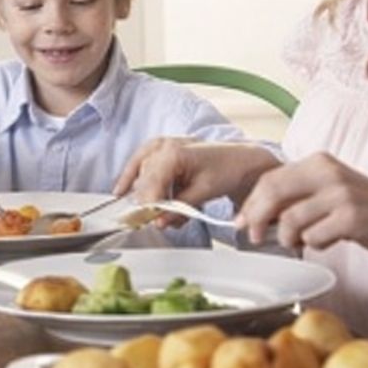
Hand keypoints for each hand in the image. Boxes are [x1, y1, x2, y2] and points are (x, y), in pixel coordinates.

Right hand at [114, 138, 278, 221]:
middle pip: (143, 181)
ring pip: (140, 175)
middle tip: (160, 220)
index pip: (151, 184)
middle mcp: (163, 146)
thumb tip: (158, 221)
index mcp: (174, 153)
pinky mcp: (159, 150)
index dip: (149, 205)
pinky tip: (127, 191)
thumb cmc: (227, 169)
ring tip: (168, 212)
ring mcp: (160, 146)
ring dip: (151, 196)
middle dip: (150, 203)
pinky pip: (139, 165)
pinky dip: (139, 182)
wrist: (240, 159)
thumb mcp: (203, 192)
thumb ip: (178, 208)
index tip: (151, 221)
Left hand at [238, 152, 367, 255]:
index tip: (240, 222)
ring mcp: (340, 193)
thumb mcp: (328, 193)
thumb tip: (252, 215)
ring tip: (302, 241)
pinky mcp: (351, 217)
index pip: (269, 179)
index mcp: (318, 162)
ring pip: (290, 219)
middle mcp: (327, 172)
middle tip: (254, 238)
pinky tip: (329, 241)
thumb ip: (295, 197)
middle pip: (272, 193)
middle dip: (256, 219)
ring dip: (289, 238)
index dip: (250, 203)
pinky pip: (313, 237)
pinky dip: (315, 244)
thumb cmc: (363, 211)